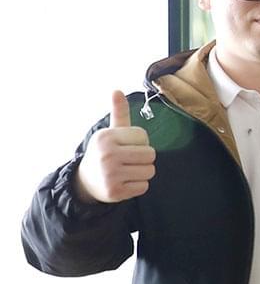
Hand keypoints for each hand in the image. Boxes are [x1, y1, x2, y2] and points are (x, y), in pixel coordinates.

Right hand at [75, 90, 154, 204]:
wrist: (86, 181)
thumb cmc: (105, 151)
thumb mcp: (110, 132)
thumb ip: (118, 113)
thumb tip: (117, 91)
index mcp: (106, 138)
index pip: (144, 139)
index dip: (140, 144)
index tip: (126, 147)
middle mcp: (107, 155)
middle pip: (150, 156)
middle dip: (145, 159)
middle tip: (130, 161)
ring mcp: (110, 175)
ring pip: (149, 172)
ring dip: (143, 173)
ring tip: (128, 171)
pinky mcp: (114, 192)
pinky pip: (143, 187)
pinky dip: (138, 186)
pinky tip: (125, 183)